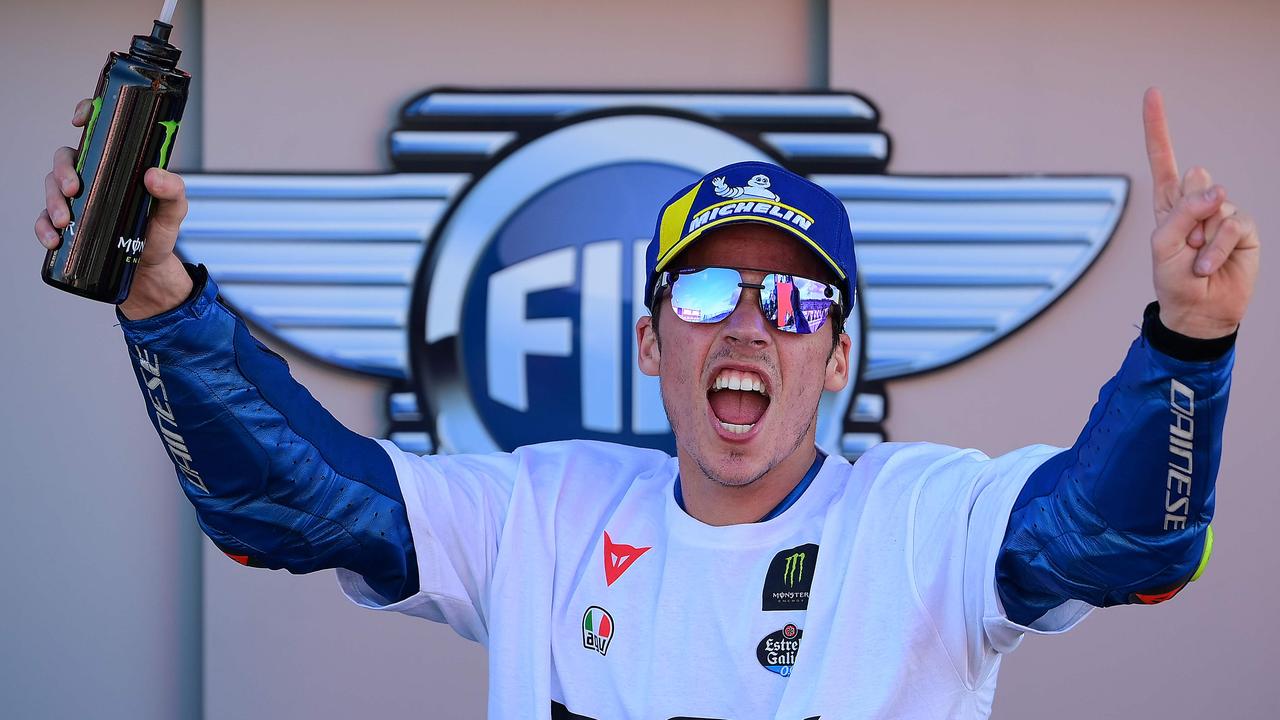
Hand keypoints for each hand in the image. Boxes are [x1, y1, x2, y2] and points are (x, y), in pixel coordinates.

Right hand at [35, 99, 192, 318]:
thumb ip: (173, 191)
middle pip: (66, 159)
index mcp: (117, 163)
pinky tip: (53, 239)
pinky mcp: (67, 225)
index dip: (86, 114)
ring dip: (53, 201)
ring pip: (51, 187)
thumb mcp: (174, 210)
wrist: (149, 269)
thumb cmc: (159, 232)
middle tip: (74, 189)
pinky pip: (44, 221)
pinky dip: (44, 228)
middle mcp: (93, 177)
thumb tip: (153, 176)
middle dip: (63, 171)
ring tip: (64, 220)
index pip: (98, 130)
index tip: (79, 120)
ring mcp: (77, 201)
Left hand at [1143, 87, 1259, 338]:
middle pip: (1192, 182)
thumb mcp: (1162, 246)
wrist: (1199, 312)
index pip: (1162, 160)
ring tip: (1195, 261)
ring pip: (1212, 207)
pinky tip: (1208, 265)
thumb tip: (1217, 187)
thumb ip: (1182, 211)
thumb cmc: (1173, 280)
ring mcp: (1220, 214)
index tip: (1152, 92)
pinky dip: (1216, 247)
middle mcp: (1195, 203)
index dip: (1157, 127)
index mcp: (1169, 203)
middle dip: (1185, 215)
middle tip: (1182, 248)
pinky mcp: (1243, 228)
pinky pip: (1230, 224)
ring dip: (1199, 240)